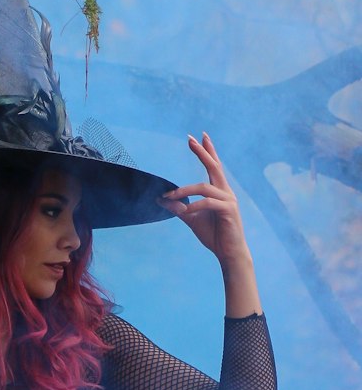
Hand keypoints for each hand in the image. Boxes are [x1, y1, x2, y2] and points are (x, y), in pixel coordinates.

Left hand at [158, 133, 251, 274]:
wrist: (228, 253)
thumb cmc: (214, 235)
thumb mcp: (192, 219)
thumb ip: (179, 208)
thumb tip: (161, 199)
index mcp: (219, 191)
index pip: (213, 166)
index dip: (207, 151)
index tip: (200, 136)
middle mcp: (226, 192)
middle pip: (214, 166)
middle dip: (202, 152)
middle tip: (191, 139)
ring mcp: (229, 200)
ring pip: (204, 187)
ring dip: (184, 190)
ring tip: (170, 196)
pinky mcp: (228, 210)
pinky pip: (207, 203)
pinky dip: (193, 206)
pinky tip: (185, 211)